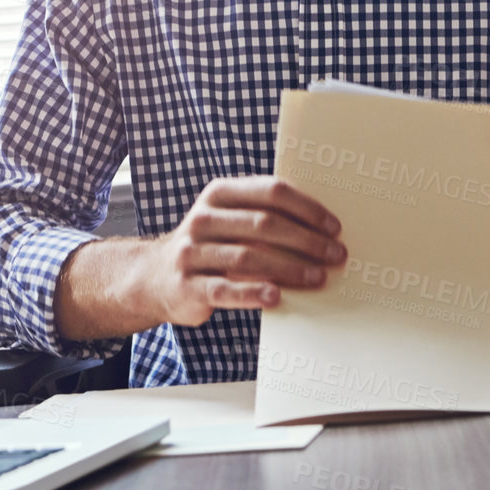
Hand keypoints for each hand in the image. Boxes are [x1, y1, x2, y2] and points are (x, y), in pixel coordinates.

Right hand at [56, 176, 346, 338]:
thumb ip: (264, 216)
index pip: (271, 192)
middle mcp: (203, 218)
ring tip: (318, 278)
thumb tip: (323, 229)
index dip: (307, 209)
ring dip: (290, 268)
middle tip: (335, 255)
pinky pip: (225, 288)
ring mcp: (191, 252)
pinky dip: (253, 293)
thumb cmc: (210, 246)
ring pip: (249, 257)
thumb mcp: (229, 221)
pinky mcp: (187, 286)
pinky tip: (277, 297)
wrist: (153, 278)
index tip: (334, 227)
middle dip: (306, 240)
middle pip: (264, 225)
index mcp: (219, 194)